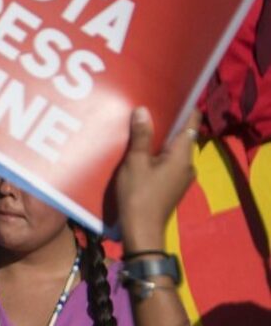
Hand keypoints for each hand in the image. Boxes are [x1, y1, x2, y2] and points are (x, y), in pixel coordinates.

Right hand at [115, 106, 197, 253]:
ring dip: (159, 140)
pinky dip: (156, 154)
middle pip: (181, 136)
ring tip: (139, 127)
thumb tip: (143, 110)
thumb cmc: (139, 195)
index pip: (191, 123)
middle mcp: (188, 164)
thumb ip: (141, 137)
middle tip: (146, 108)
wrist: (142, 231)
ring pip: (173, 150)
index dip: (184, 107)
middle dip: (166, 123)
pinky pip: (168, 162)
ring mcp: (181, 177)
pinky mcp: (172, 186)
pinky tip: (139, 152)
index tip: (171, 94)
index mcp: (182, 155)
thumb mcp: (135, 163)